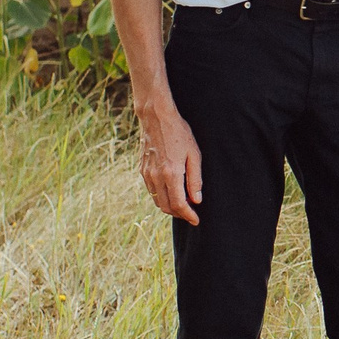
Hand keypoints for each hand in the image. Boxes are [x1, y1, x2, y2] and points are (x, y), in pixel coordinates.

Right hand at [138, 104, 203, 224]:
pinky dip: (162, 196)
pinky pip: (151, 190)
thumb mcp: (194, 154)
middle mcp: (156, 177)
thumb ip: (195, 179)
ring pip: (157, 200)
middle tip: (191, 214)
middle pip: (166, 207)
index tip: (196, 220)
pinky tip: (171, 191)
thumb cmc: (179, 133)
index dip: (188, 215)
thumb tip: (196, 200)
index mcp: (171, 173)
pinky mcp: (142, 170)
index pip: (179, 204)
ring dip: (169, 207)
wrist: (156, 118)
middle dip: (179, 214)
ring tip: (183, 204)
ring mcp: (147, 174)